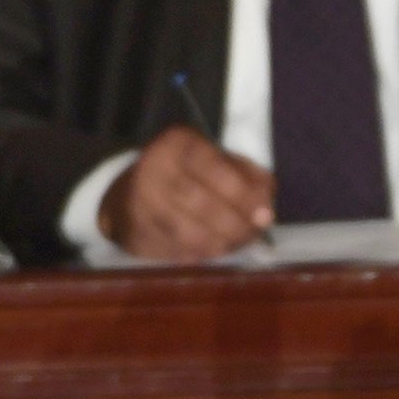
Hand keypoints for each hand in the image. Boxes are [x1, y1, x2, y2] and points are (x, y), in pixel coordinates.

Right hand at [97, 125, 274, 260]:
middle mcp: (152, 169)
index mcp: (178, 144)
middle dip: (235, 224)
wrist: (133, 192)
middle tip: (254, 234)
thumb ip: (250, 178)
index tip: (265, 215)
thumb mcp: (220, 161)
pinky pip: (175, 251)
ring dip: (221, 244)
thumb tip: (265, 206)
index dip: (242, 194)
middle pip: (199, 203)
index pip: (212, 168)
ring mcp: (138, 203)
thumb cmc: (191, 175)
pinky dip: (200, 255)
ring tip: (237, 243)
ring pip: (187, 232)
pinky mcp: (135, 233)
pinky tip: (213, 250)